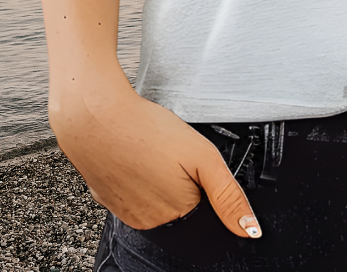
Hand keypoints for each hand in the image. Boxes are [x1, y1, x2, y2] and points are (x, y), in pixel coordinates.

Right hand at [50, 68, 260, 237]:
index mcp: (175, 214)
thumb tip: (250, 229)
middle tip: (172, 151)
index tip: (191, 161)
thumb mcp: (203, 157)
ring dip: (159, 175)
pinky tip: (136, 153)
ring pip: (155, 194)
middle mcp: (147, 221)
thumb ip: (228, 195)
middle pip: (180, 200)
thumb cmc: (147, 131)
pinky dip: (138, 172)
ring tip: (153, 150)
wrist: (96, 117)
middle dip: (182, 177)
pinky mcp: (105, 195)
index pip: (204, 205)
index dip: (203, 180)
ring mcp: (123, 210)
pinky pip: (132, 187)